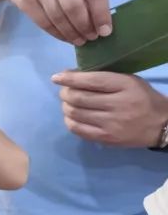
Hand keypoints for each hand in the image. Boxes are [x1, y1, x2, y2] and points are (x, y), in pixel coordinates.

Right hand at [4, 0, 111, 44]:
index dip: (101, 15)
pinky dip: (56, 33)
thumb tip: (100, 24)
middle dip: (85, 26)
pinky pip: (44, 21)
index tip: (105, 31)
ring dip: (71, 32)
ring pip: (59, 16)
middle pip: (75, 6)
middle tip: (90, 37)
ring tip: (79, 40)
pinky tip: (64, 37)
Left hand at [53, 71, 167, 147]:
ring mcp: (111, 124)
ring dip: (65, 106)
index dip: (70, 79)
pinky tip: (72, 116)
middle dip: (65, 92)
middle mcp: (118, 105)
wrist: (161, 125)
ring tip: (68, 103)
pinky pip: (77, 129)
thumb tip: (72, 75)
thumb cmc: (142, 98)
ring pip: (75, 113)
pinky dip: (69, 120)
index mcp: (125, 85)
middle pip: (78, 98)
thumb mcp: (129, 81)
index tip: (57, 77)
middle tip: (65, 91)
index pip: (91, 81)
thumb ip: (104, 78)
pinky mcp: (106, 138)